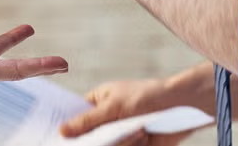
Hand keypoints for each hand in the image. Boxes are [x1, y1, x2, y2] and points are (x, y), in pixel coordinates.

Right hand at [61, 79, 200, 145]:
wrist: (180, 108)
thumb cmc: (146, 97)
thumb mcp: (113, 106)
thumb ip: (88, 121)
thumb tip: (62, 130)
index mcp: (97, 102)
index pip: (74, 116)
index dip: (66, 126)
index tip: (57, 137)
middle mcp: (106, 120)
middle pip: (88, 137)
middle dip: (93, 140)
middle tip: (104, 136)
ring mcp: (119, 135)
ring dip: (122, 142)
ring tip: (138, 132)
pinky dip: (130, 145)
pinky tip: (142, 136)